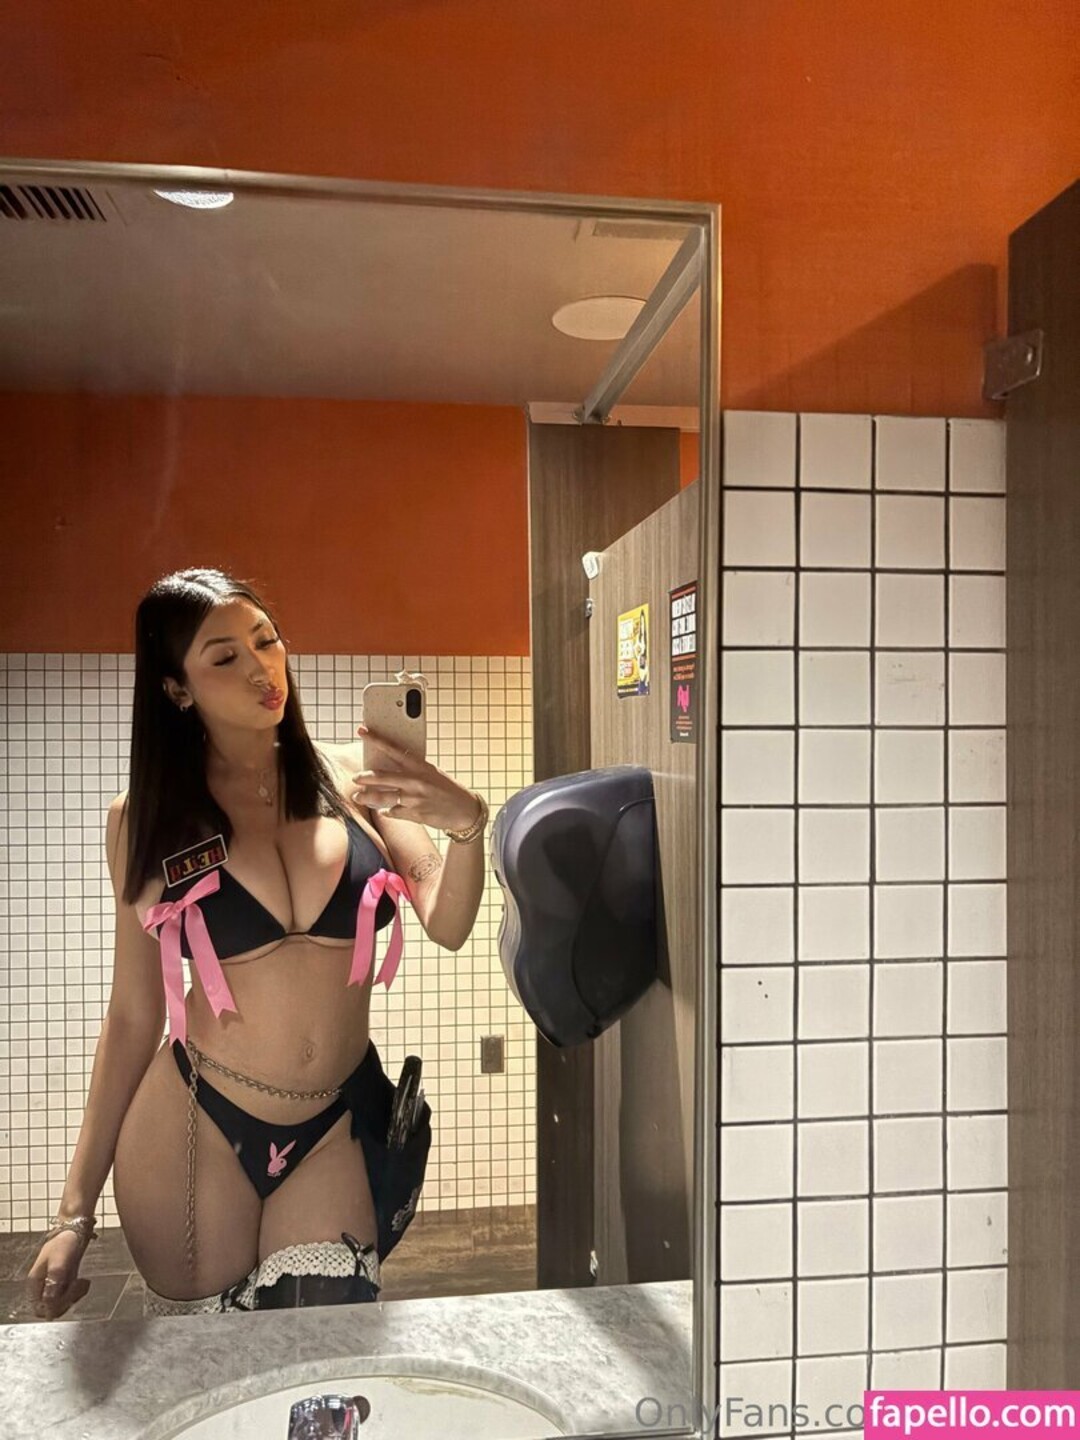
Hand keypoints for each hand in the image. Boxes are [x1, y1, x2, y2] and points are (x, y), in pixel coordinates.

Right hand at [25, 1232, 91, 1319]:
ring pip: (61, 1302)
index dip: (53, 1307)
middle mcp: (42, 1285)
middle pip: (51, 1308)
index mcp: (36, 1282)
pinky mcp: (63, 1281)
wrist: (75, 1229)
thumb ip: (53, 1283)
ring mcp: (53, 1283)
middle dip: (66, 1301)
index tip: (66, 1297)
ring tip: (82, 1283)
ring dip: (73, 1296)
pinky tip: (83, 1282)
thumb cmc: (64, 1242)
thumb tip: (48, 1304)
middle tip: (77, 1287)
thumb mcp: (59, 1263)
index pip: (39, 1308)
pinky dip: (77, 1291)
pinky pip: (69, 1295)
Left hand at [353, 723, 480, 830]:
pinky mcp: (415, 814)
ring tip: (358, 797)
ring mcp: (415, 798)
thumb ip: (412, 770)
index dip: (376, 739)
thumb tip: (389, 768)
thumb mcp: (432, 773)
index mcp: (420, 766)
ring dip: (368, 797)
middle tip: (355, 777)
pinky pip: (393, 812)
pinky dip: (386, 811)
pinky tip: (384, 810)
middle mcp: (416, 781)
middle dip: (365, 777)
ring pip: (383, 797)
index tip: (362, 731)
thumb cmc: (447, 789)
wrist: (465, 810)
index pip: (393, 749)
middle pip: (383, 776)